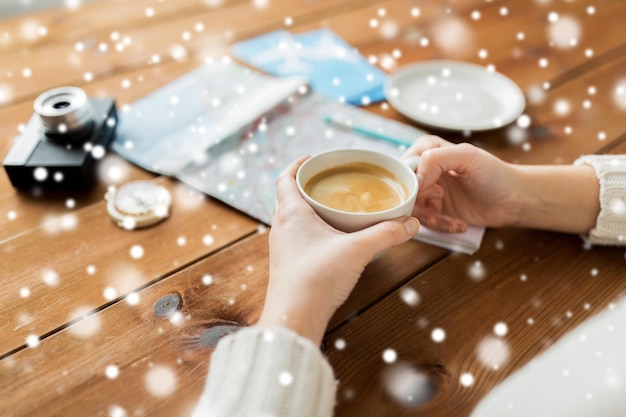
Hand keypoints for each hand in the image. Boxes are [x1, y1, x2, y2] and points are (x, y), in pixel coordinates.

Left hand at [258, 156, 419, 344]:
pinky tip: (331, 239)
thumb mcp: (357, 250)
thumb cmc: (316, 279)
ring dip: (309, 208)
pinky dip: (311, 229)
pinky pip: (296, 237)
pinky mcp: (287, 265)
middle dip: (308, 185)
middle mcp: (281, 227)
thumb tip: (411, 223)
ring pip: (292, 217)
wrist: (294, 318)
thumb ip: (386, 234)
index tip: (315, 158)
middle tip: (331, 182)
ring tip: (334, 206)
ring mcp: (282, 247)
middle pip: (289, 195)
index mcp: (291, 213)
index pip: (285, 177)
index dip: (298, 164)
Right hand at [403, 135, 522, 232]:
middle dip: (420, 201)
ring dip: (431, 218)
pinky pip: (425, 222)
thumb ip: (436, 159)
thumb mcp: (467, 157)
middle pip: (403, 190)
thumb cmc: (495, 174)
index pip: (403, 166)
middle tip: (440, 199)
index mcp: (428, 150)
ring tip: (452, 220)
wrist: (514, 201)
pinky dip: (440, 227)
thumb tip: (414, 179)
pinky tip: (458, 224)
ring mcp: (429, 192)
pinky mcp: (436, 211)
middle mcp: (425, 170)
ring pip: (412, 209)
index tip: (432, 188)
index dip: (411, 181)